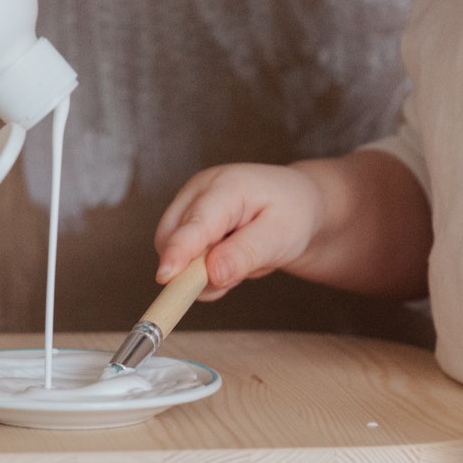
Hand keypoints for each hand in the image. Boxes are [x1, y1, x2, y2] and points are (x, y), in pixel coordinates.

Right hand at [154, 163, 326, 298]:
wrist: (297, 204)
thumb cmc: (292, 214)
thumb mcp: (280, 237)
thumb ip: (246, 254)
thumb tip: (212, 274)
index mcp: (227, 186)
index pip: (196, 223)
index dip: (179, 251)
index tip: (165, 276)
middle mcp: (199, 190)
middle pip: (171, 239)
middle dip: (195, 269)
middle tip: (239, 273)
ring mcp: (189, 203)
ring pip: (172, 251)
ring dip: (201, 270)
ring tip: (241, 259)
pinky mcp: (186, 219)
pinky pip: (180, 255)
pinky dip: (202, 267)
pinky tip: (229, 257)